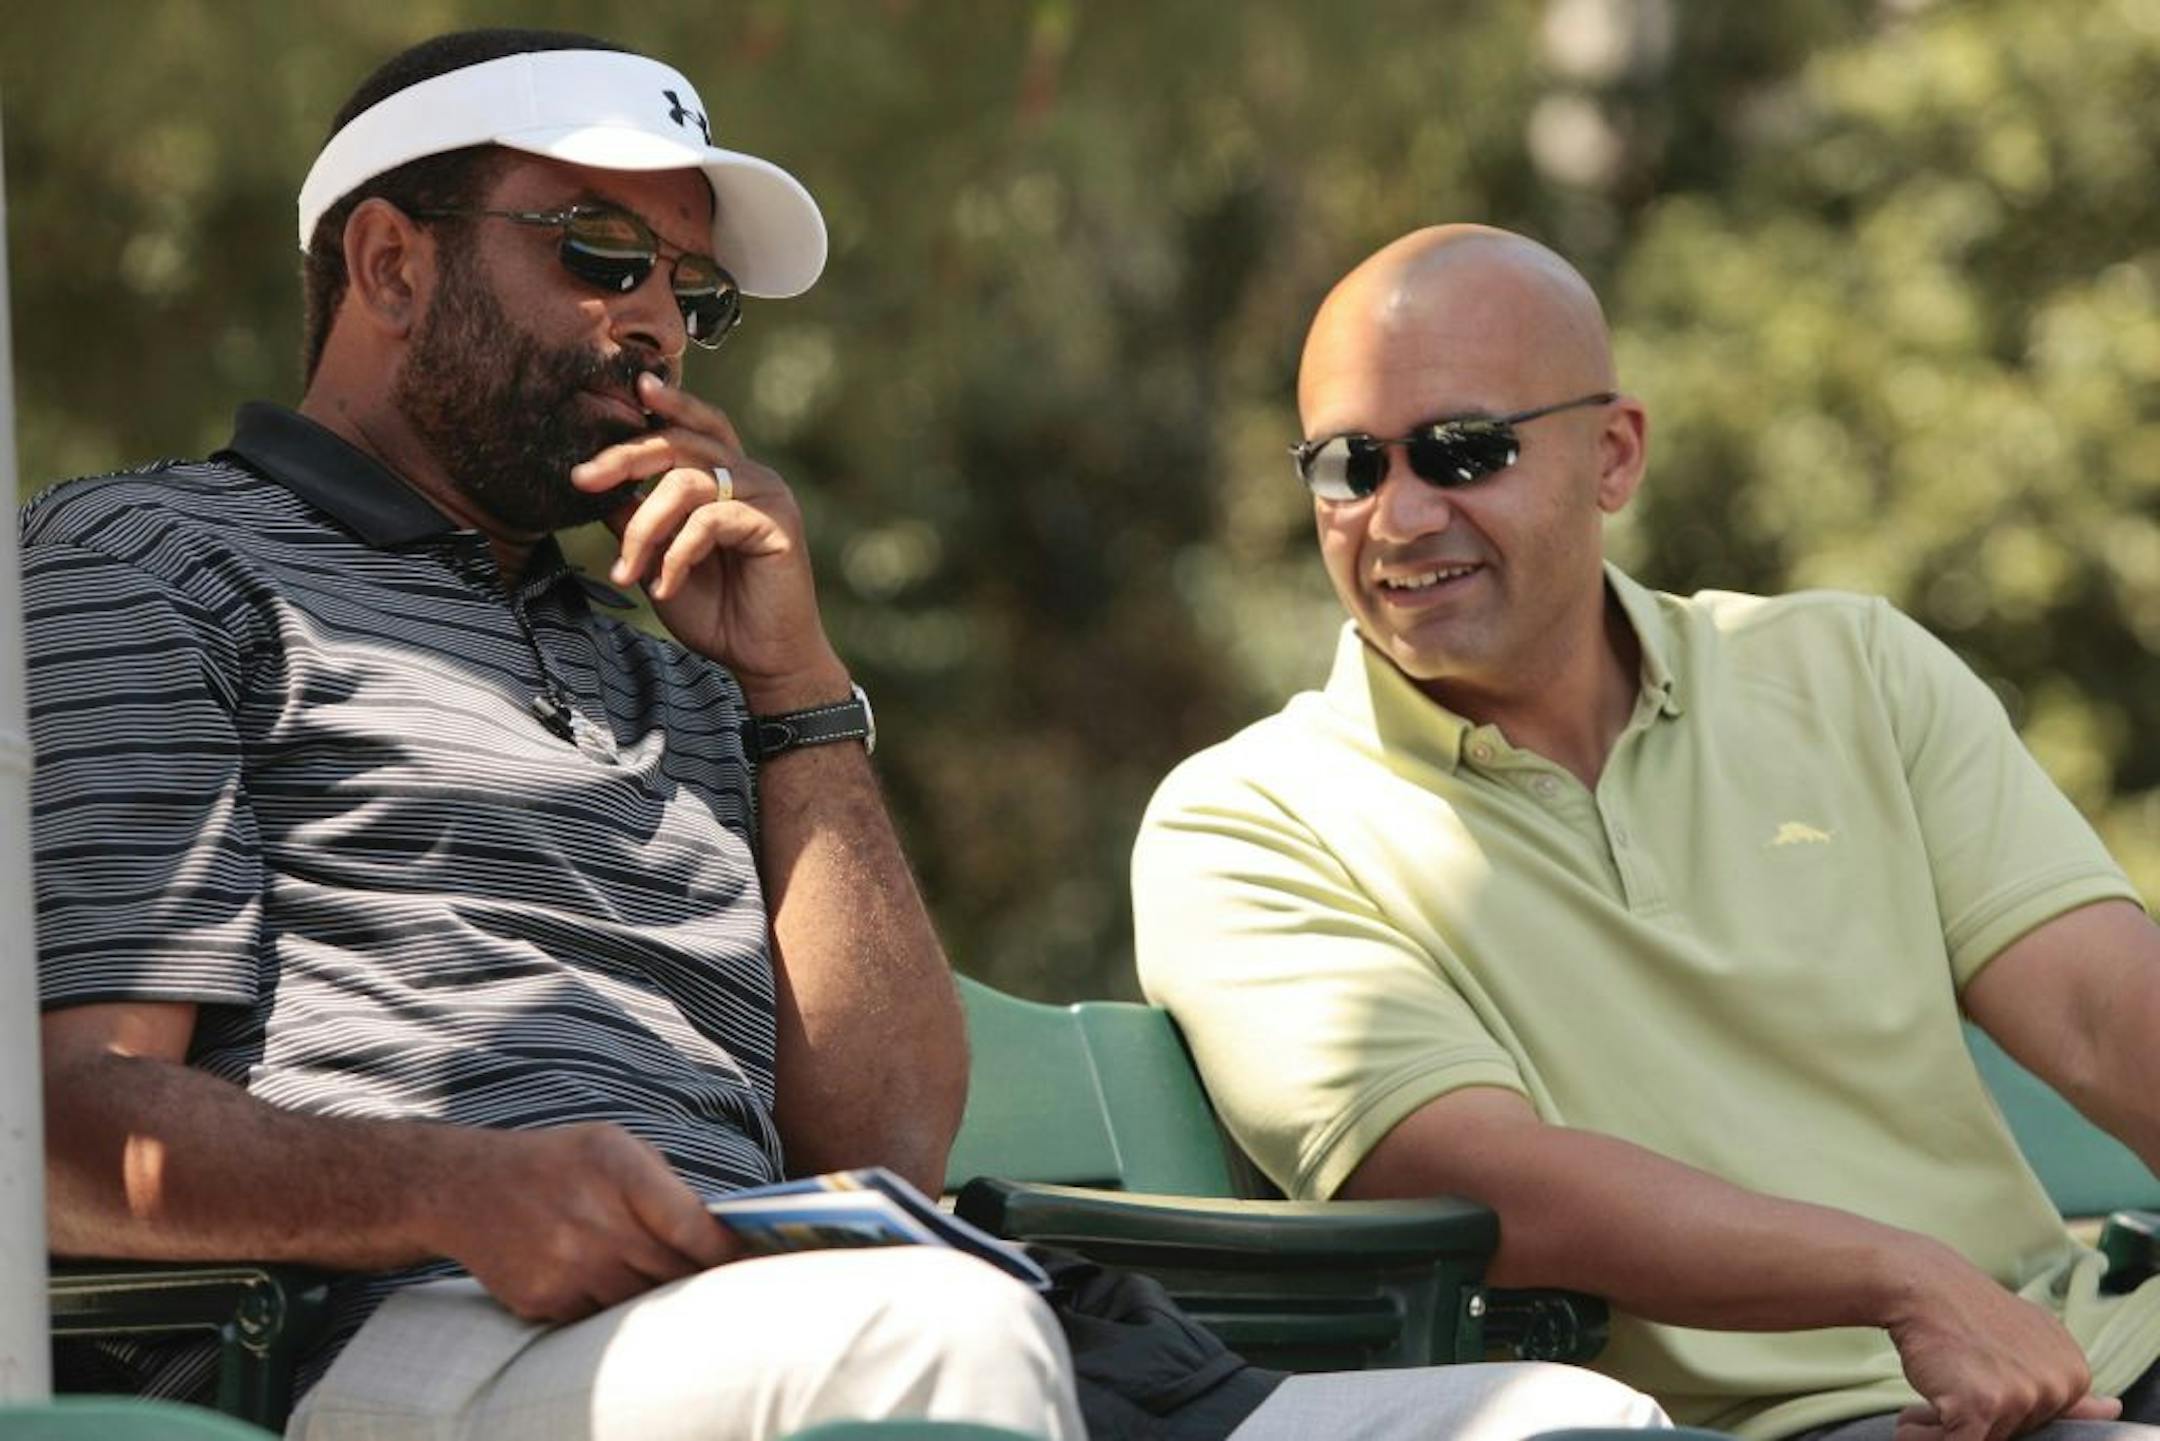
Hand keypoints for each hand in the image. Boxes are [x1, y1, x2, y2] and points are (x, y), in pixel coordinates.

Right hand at [423, 1122, 739, 1323]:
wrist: (466, 1188)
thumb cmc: (555, 1162)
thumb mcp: (612, 1146)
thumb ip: (663, 1184)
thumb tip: (716, 1230)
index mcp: (616, 1169)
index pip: (691, 1226)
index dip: (725, 1252)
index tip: (747, 1261)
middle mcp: (592, 1219)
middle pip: (672, 1272)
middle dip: (698, 1279)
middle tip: (719, 1282)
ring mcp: (566, 1265)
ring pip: (640, 1302)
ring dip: (656, 1297)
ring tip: (664, 1284)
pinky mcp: (543, 1299)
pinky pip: (599, 1318)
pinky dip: (612, 1308)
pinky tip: (609, 1285)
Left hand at [569, 372, 847, 708]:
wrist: (761, 658)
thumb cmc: (715, 611)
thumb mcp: (659, 558)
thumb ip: (638, 519)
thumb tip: (600, 486)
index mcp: (728, 476)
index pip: (694, 426)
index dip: (667, 404)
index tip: (630, 388)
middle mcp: (750, 476)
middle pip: (681, 441)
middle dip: (625, 456)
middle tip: (582, 479)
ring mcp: (767, 495)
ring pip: (686, 482)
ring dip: (644, 527)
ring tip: (627, 570)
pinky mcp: (776, 523)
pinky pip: (709, 521)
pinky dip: (676, 554)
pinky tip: (664, 586)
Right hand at [1885, 1242, 2120, 1440]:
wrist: (1922, 1284)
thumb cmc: (1967, 1312)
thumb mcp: (2032, 1338)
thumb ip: (2066, 1380)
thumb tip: (2115, 1409)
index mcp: (2074, 1372)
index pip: (2040, 1421)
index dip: (2002, 1407)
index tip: (1980, 1380)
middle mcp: (2057, 1385)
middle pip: (2014, 1432)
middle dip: (1976, 1418)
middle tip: (1949, 1383)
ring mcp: (2022, 1396)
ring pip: (1986, 1440)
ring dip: (1946, 1428)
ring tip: (1929, 1393)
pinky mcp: (1983, 1405)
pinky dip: (1922, 1438)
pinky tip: (1909, 1421)